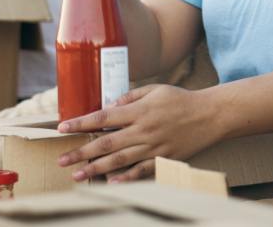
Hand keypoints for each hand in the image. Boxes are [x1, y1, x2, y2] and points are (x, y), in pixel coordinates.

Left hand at [57, 85, 220, 181]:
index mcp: (140, 111)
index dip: (81, 123)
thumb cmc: (182, 99)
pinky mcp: (164, 158)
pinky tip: (110, 183)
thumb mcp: (156, 89)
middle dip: (81, 152)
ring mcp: (153, 146)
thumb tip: (110, 106)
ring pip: (119, 160)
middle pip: (106, 144)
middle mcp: (144, 130)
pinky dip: (126, 178)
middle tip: (62, 160)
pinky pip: (141, 171)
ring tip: (77, 175)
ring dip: (95, 168)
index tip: (62, 128)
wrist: (211, 114)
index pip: (103, 118)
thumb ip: (131, 95)